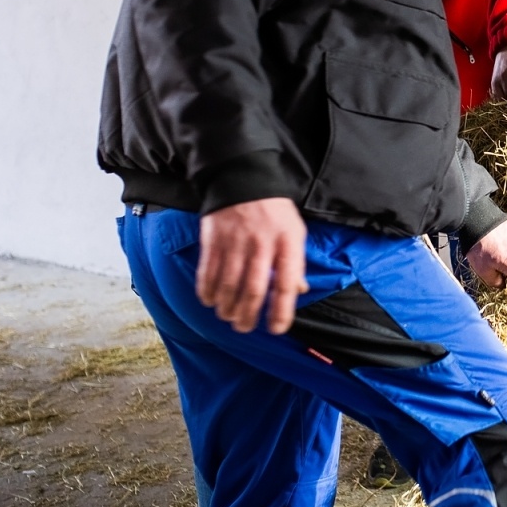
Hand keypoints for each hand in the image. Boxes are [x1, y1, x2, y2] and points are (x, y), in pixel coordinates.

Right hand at [197, 197, 308, 334]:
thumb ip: (295, 262)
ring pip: (228, 286)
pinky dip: (207, 291)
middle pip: (253, 290)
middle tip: (244, 328)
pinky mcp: (214, 240)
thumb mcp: (295, 230)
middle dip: (247, 316)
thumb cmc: (273, 210)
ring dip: (226, 307)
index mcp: (287, 243)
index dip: (281, 311)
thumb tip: (299, 290)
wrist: (243, 178)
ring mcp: (236, 243)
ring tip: (228, 316)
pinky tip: (210, 300)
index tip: (276, 328)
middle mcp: (261, 245)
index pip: (286, 284)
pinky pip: (208, 273)